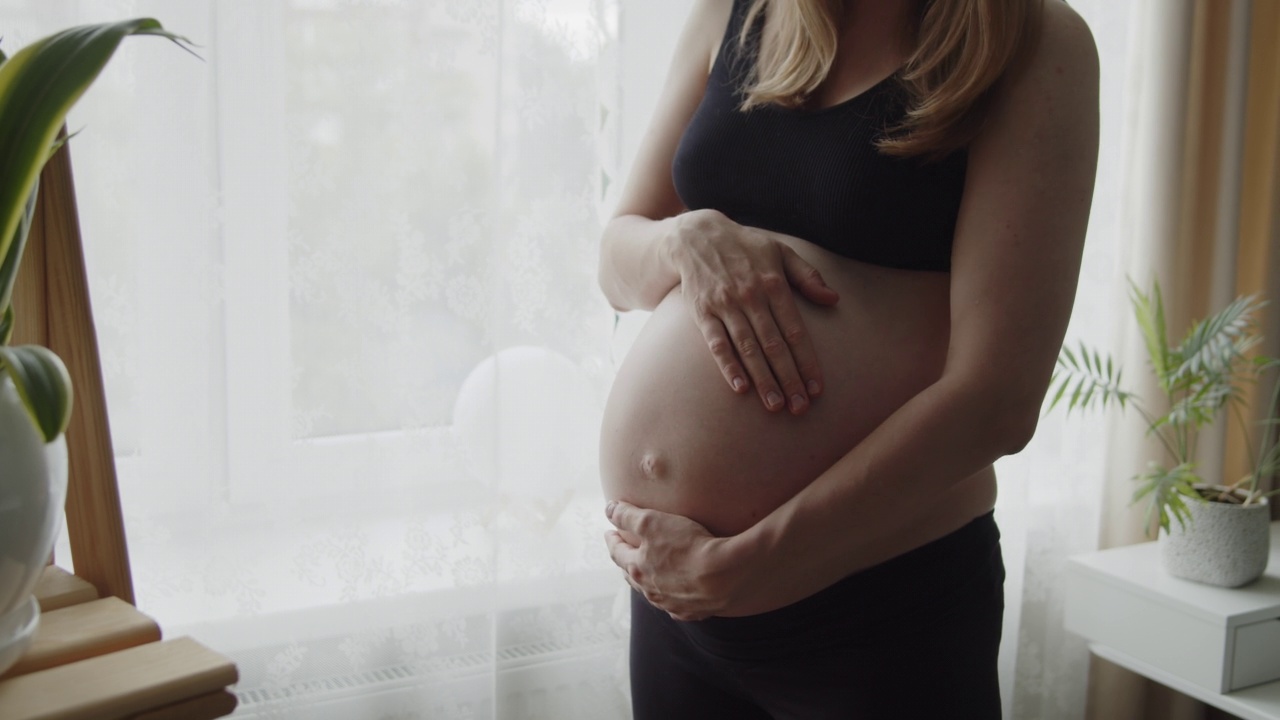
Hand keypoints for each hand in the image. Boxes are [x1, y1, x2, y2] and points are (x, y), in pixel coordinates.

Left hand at [603, 500, 741, 620]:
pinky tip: (674, 598)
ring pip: (651, 593)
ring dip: (645, 582)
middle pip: (631, 575)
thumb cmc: (687, 546)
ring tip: (645, 575)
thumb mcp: (652, 522)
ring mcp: (670, 603)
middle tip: (623, 554)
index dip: (612, 540)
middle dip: (625, 562)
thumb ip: (627, 516)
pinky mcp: (691, 611)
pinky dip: (670, 599)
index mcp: (637, 567)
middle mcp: (650, 589)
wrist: (724, 577)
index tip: (609, 533)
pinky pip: (675, 606)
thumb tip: (608, 509)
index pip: (617, 552)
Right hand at [665, 209, 837, 414]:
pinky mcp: (702, 312)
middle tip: (799, 407)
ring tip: (775, 405)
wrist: (695, 236)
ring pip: (747, 348)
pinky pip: (716, 343)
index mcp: (774, 284)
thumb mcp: (780, 252)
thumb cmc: (745, 247)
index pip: (795, 331)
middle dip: (788, 378)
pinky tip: (740, 387)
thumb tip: (833, 300)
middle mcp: (750, 296)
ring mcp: (725, 305)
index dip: (807, 361)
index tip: (817, 387)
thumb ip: (808, 276)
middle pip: (774, 345)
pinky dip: (728, 366)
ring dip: (762, 379)